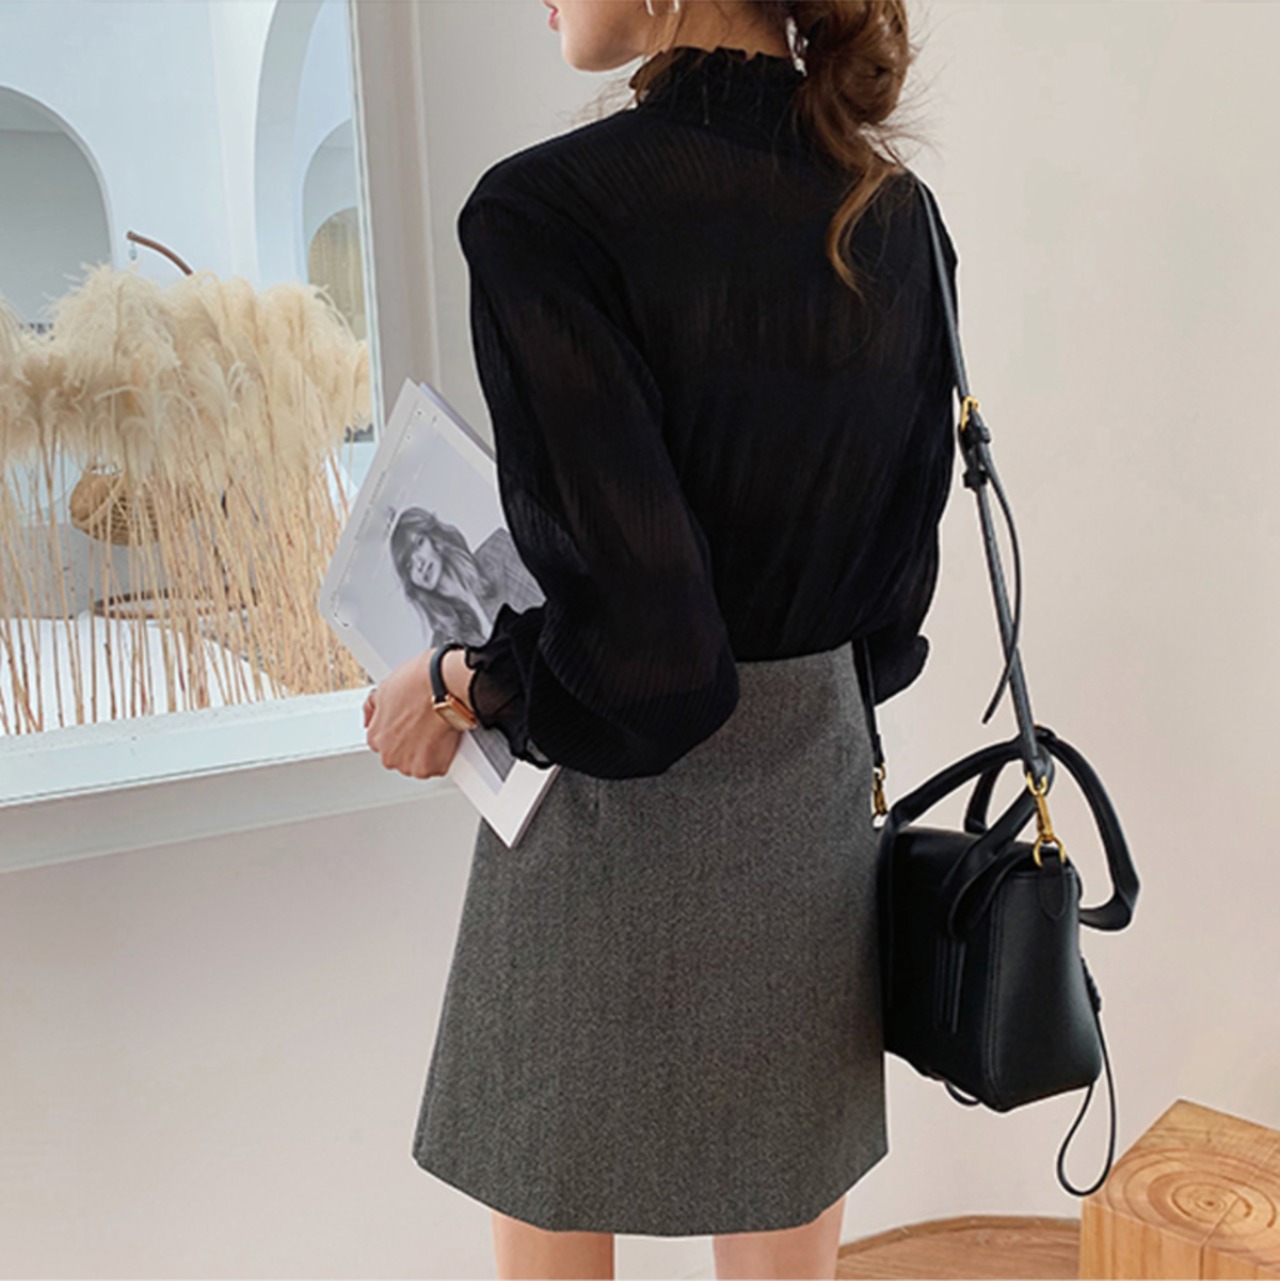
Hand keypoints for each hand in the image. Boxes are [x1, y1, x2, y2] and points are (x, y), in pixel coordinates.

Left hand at [364, 649, 463, 779]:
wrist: (444, 688)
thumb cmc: (417, 685)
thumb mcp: (385, 689)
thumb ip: (373, 708)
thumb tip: (369, 716)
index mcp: (375, 738)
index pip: (382, 742)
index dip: (398, 730)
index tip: (409, 723)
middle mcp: (389, 756)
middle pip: (400, 755)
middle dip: (411, 744)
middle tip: (424, 725)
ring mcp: (412, 764)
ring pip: (419, 763)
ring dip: (427, 752)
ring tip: (435, 730)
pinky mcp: (434, 768)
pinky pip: (438, 766)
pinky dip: (443, 755)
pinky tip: (444, 737)